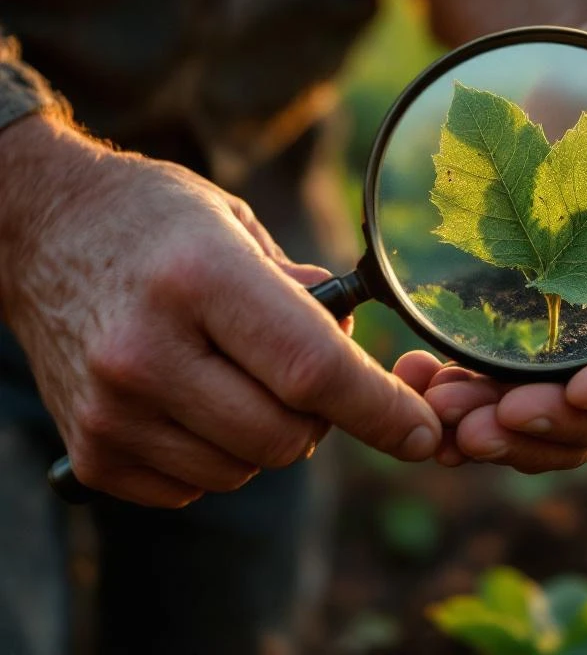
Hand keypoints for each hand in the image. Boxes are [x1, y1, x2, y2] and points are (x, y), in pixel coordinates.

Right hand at [0, 116, 441, 505]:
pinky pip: (194, 487)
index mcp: (200, 278)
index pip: (313, 368)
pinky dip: (216, 455)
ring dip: (265, 436)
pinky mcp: (90, 449)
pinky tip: (195, 400)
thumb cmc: (155, 220)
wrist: (40, 231)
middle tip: (305, 372)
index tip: (424, 434)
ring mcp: (111, 408)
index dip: (381, 410)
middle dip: (321, 416)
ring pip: (244, 468)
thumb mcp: (237, 225)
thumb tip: (357, 350)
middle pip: (286, 435)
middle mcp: (147, 350)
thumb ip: (304, 293)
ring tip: (238, 375)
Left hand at [399, 9, 586, 471]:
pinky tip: (419, 388)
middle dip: (556, 427)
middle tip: (491, 424)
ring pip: (551, 411)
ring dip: (500, 432)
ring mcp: (579, 327)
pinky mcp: (521, 316)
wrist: (585, 57)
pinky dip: (461, 397)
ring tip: (444, 426)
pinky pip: (496, 377)